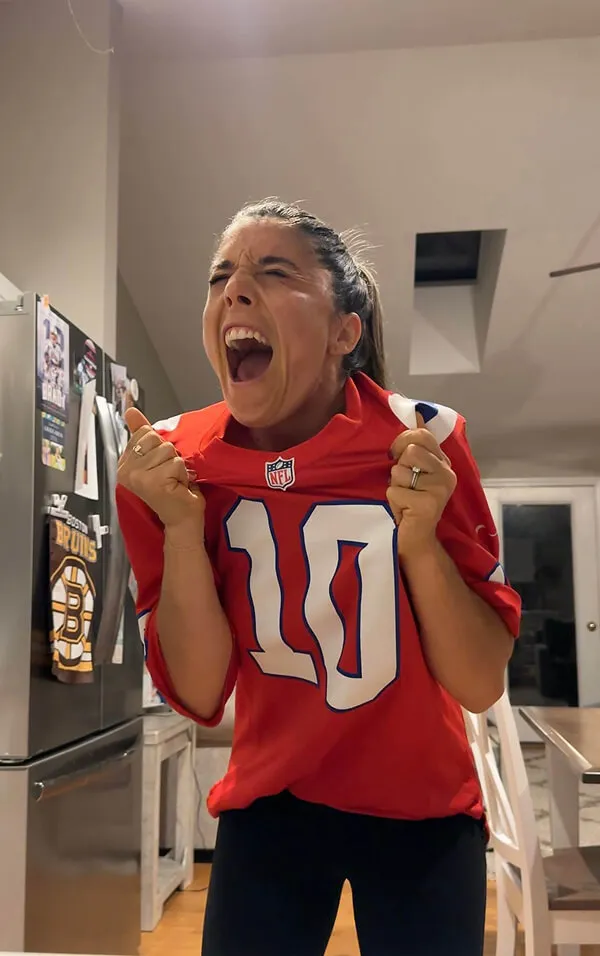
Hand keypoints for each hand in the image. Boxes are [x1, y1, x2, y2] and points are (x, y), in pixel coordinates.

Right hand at [117, 408, 204, 535]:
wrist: (182, 520)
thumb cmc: (172, 490)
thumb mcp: (156, 458)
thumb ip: (142, 434)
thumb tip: (130, 409)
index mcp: (124, 463)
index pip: (144, 433)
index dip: (159, 448)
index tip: (158, 468)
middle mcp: (125, 470)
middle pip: (156, 439)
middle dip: (169, 456)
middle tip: (168, 476)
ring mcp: (137, 476)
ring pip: (168, 450)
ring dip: (177, 466)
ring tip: (173, 482)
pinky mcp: (152, 482)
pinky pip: (176, 463)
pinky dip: (182, 474)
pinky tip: (176, 487)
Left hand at [386, 412, 456, 557]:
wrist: (416, 539)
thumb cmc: (410, 502)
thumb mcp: (414, 470)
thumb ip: (416, 444)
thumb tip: (416, 412)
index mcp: (444, 463)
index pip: (422, 435)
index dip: (403, 441)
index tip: (397, 455)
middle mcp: (447, 474)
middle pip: (411, 450)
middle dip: (399, 467)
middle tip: (405, 484)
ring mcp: (440, 489)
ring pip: (399, 470)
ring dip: (395, 485)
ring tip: (404, 499)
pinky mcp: (428, 505)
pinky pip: (394, 491)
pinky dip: (393, 501)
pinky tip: (403, 511)